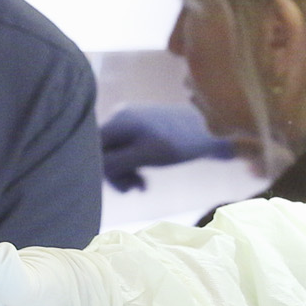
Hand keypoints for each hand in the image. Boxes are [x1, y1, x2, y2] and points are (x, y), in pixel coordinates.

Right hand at [99, 103, 233, 189]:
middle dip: (116, 173)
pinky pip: (128, 149)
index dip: (102, 169)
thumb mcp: (144, 155)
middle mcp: (122, 116)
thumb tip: (93, 169)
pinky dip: (134, 166)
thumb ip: (116, 162)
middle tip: (133, 189)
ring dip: (126, 172)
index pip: (94, 147)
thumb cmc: (179, 144)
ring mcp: (132, 120)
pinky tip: (144, 180)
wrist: (212, 130)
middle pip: (104, 150)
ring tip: (141, 186)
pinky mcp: (143, 127)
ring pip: (117, 152)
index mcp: (120, 120)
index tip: (121, 185)